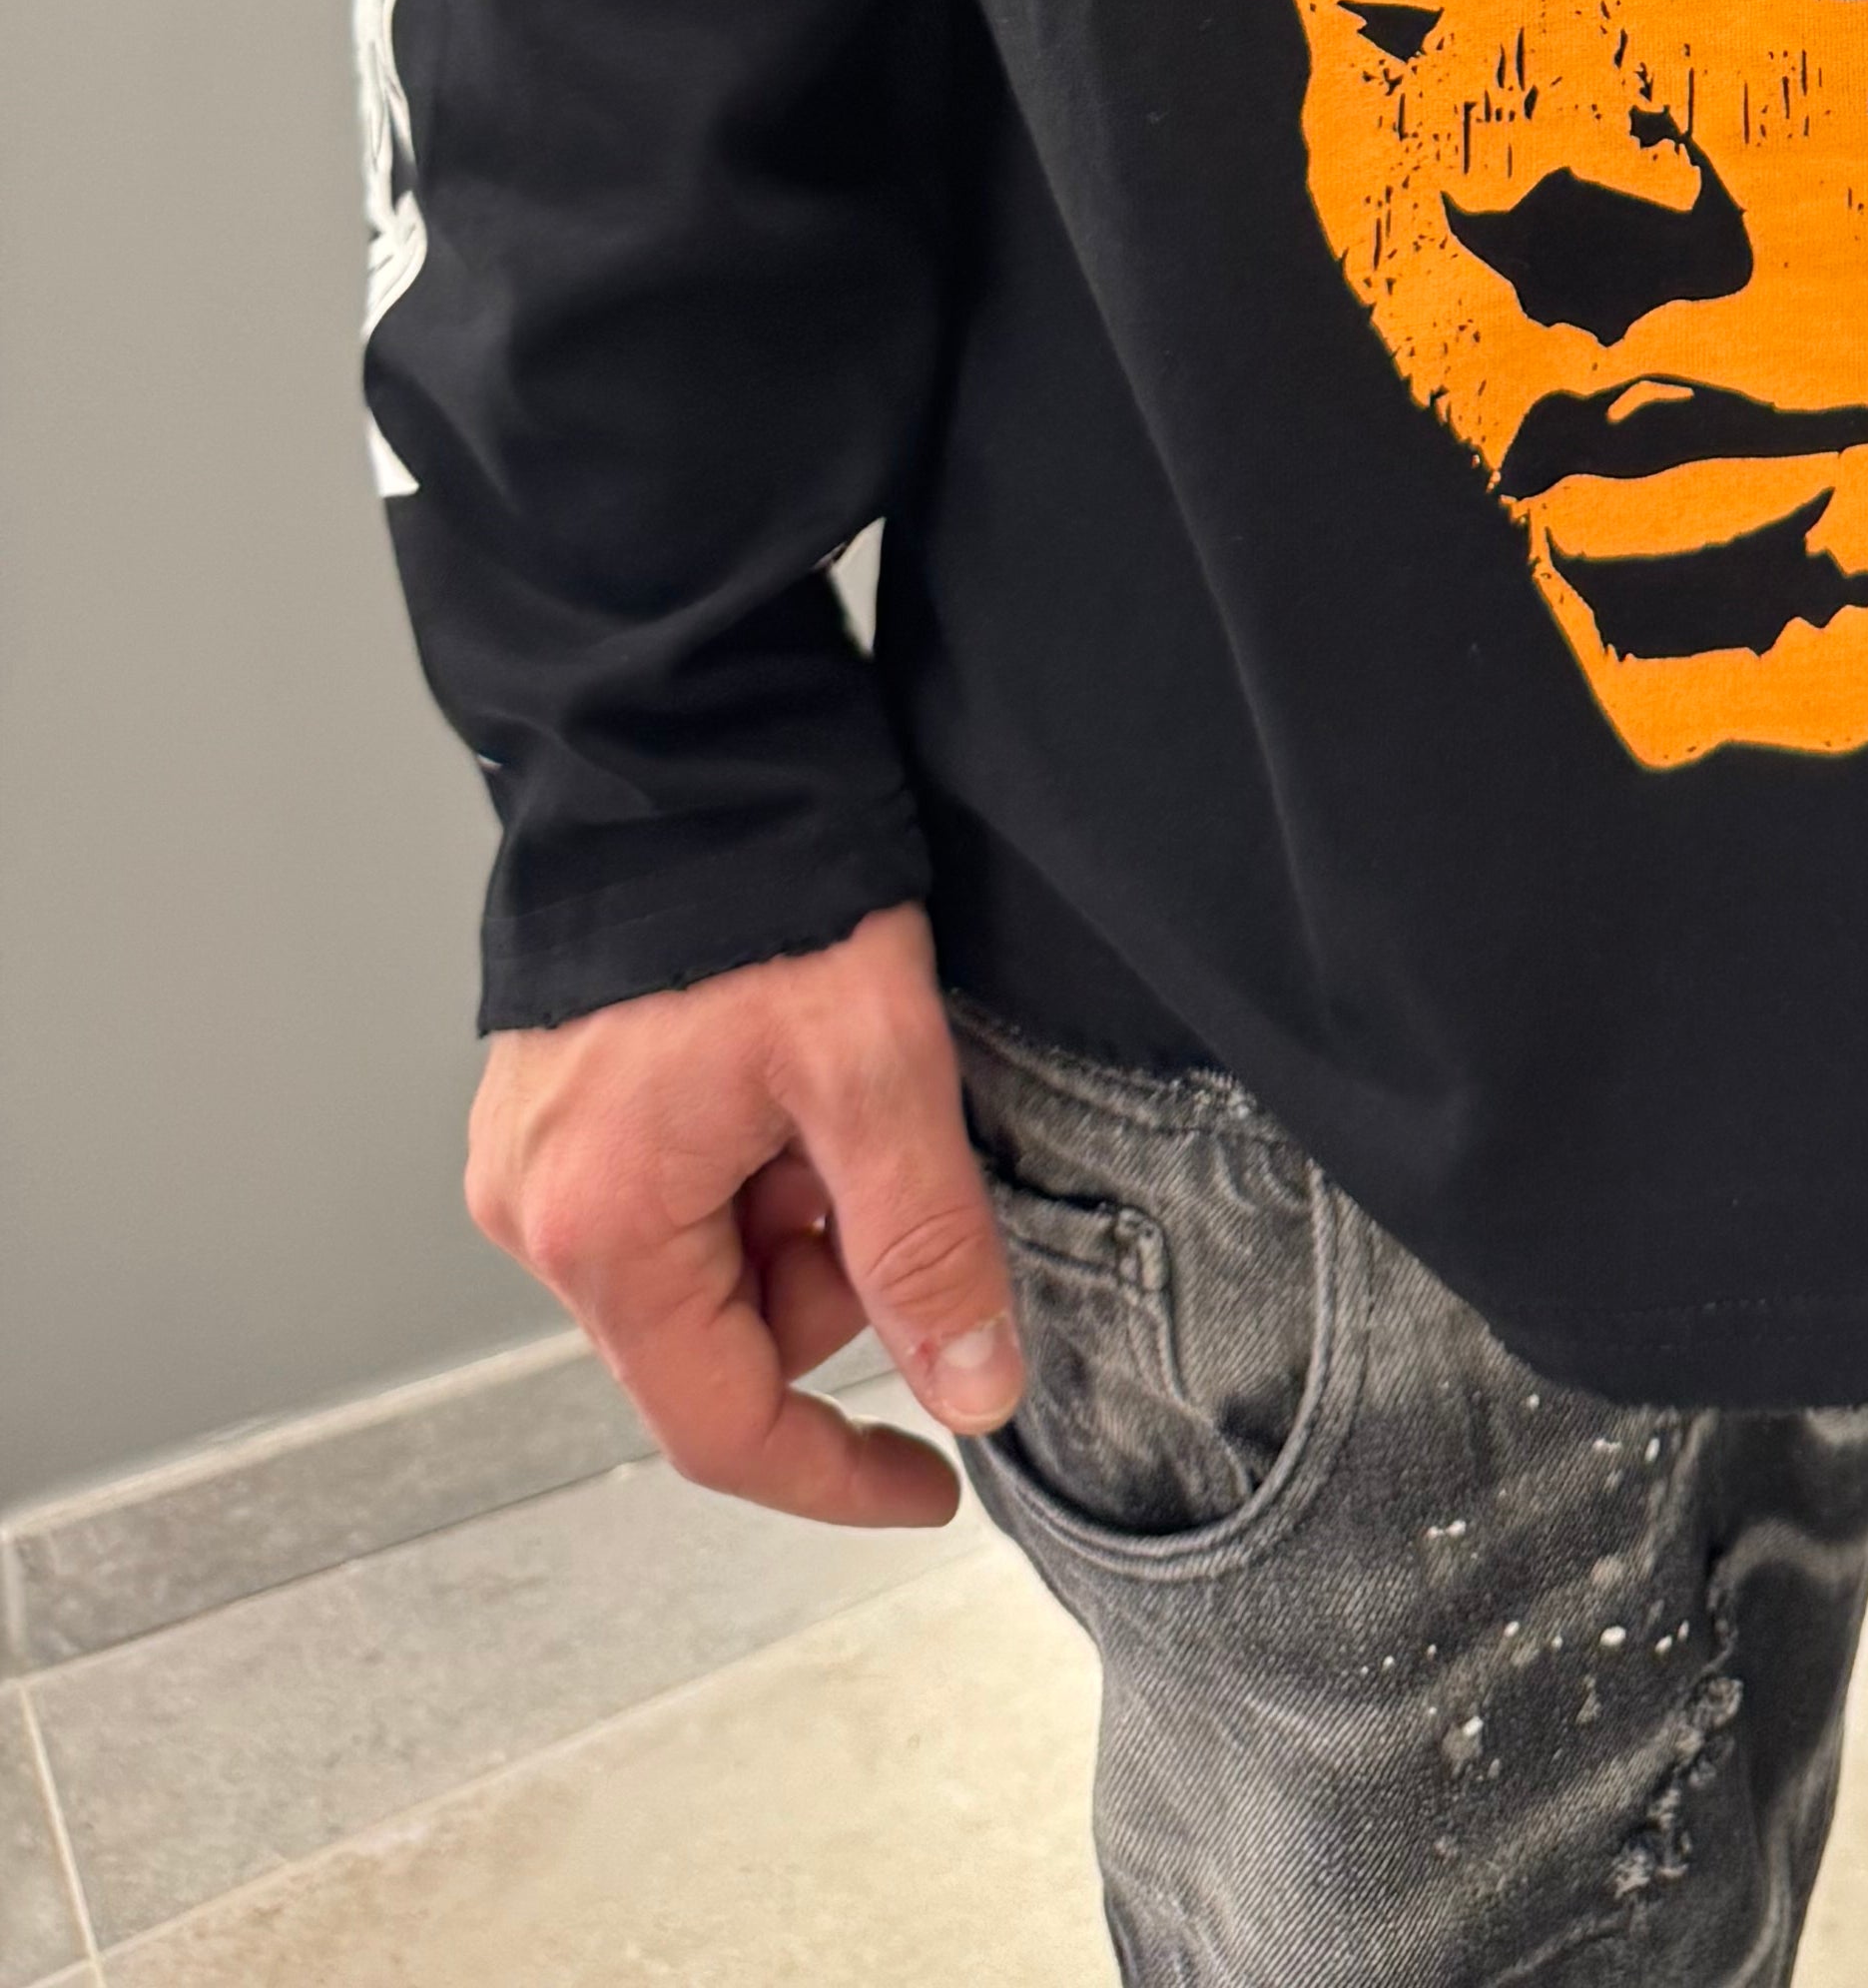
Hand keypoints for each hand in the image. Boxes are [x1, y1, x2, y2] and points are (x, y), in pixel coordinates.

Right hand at [467, 899, 1024, 1528]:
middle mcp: (536, 1211)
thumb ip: (925, 1244)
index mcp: (600, 1228)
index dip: (837, 1472)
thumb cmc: (766, 890)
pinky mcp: (553, 1107)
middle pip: (718, 1335)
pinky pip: (669, 1194)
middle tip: (881, 1144)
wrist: (676, 744)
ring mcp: (534, 1157)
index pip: (723, 1426)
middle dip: (828, 1273)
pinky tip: (781, 1068)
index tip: (931, 1483)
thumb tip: (972, 1389)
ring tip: (825, 1079)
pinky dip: (750, 1163)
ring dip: (791, 1208)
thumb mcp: (876, 1069)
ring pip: (701, 1261)